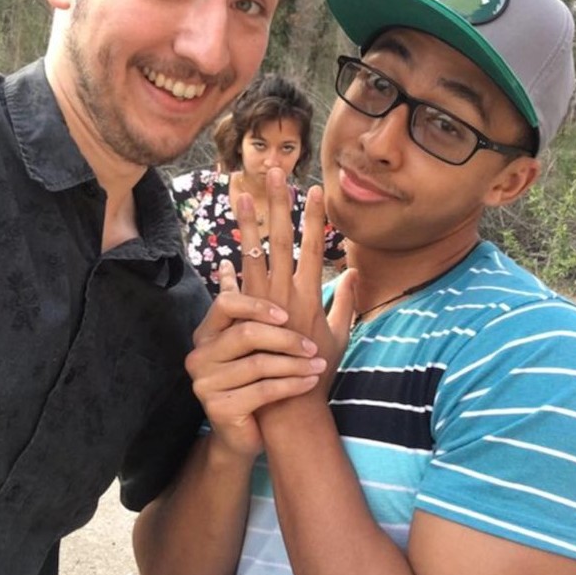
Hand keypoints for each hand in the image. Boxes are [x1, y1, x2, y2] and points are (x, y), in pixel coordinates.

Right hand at [186, 260, 327, 457]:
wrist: (244, 433)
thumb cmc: (255, 379)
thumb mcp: (256, 341)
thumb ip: (248, 300)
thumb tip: (240, 258)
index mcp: (208, 331)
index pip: (226, 303)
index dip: (256, 305)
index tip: (286, 314)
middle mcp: (200, 354)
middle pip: (246, 333)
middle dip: (285, 338)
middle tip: (313, 345)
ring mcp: (206, 382)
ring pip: (259, 364)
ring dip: (294, 364)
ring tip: (319, 364)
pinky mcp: (220, 408)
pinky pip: (263, 390)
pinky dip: (291, 384)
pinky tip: (310, 382)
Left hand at [237, 170, 356, 397]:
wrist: (292, 403)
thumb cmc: (318, 370)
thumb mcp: (339, 333)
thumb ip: (345, 300)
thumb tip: (352, 273)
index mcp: (311, 293)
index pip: (313, 244)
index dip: (312, 214)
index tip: (312, 187)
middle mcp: (287, 292)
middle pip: (281, 237)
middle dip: (278, 202)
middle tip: (273, 171)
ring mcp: (264, 303)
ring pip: (254, 253)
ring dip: (248, 222)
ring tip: (241, 192)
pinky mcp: (246, 317)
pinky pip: (235, 285)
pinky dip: (229, 266)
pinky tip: (223, 247)